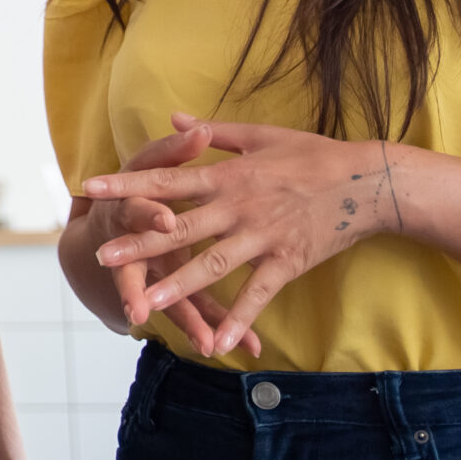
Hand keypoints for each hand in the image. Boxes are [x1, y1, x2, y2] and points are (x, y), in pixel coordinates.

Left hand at [85, 111, 394, 357]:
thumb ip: (213, 132)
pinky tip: (219, 341)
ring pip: (212, 265)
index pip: (166, 180)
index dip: (127, 184)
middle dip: (138, 243)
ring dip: (178, 285)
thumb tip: (174, 118)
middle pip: (179, 228)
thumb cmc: (313, 154)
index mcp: (228, 175)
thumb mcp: (261, 134)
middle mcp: (238, 207)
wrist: (369, 182)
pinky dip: (240, 318)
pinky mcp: (287, 262)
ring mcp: (262, 237)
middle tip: (100, 256)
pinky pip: (258, 294)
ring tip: (144, 302)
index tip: (91, 187)